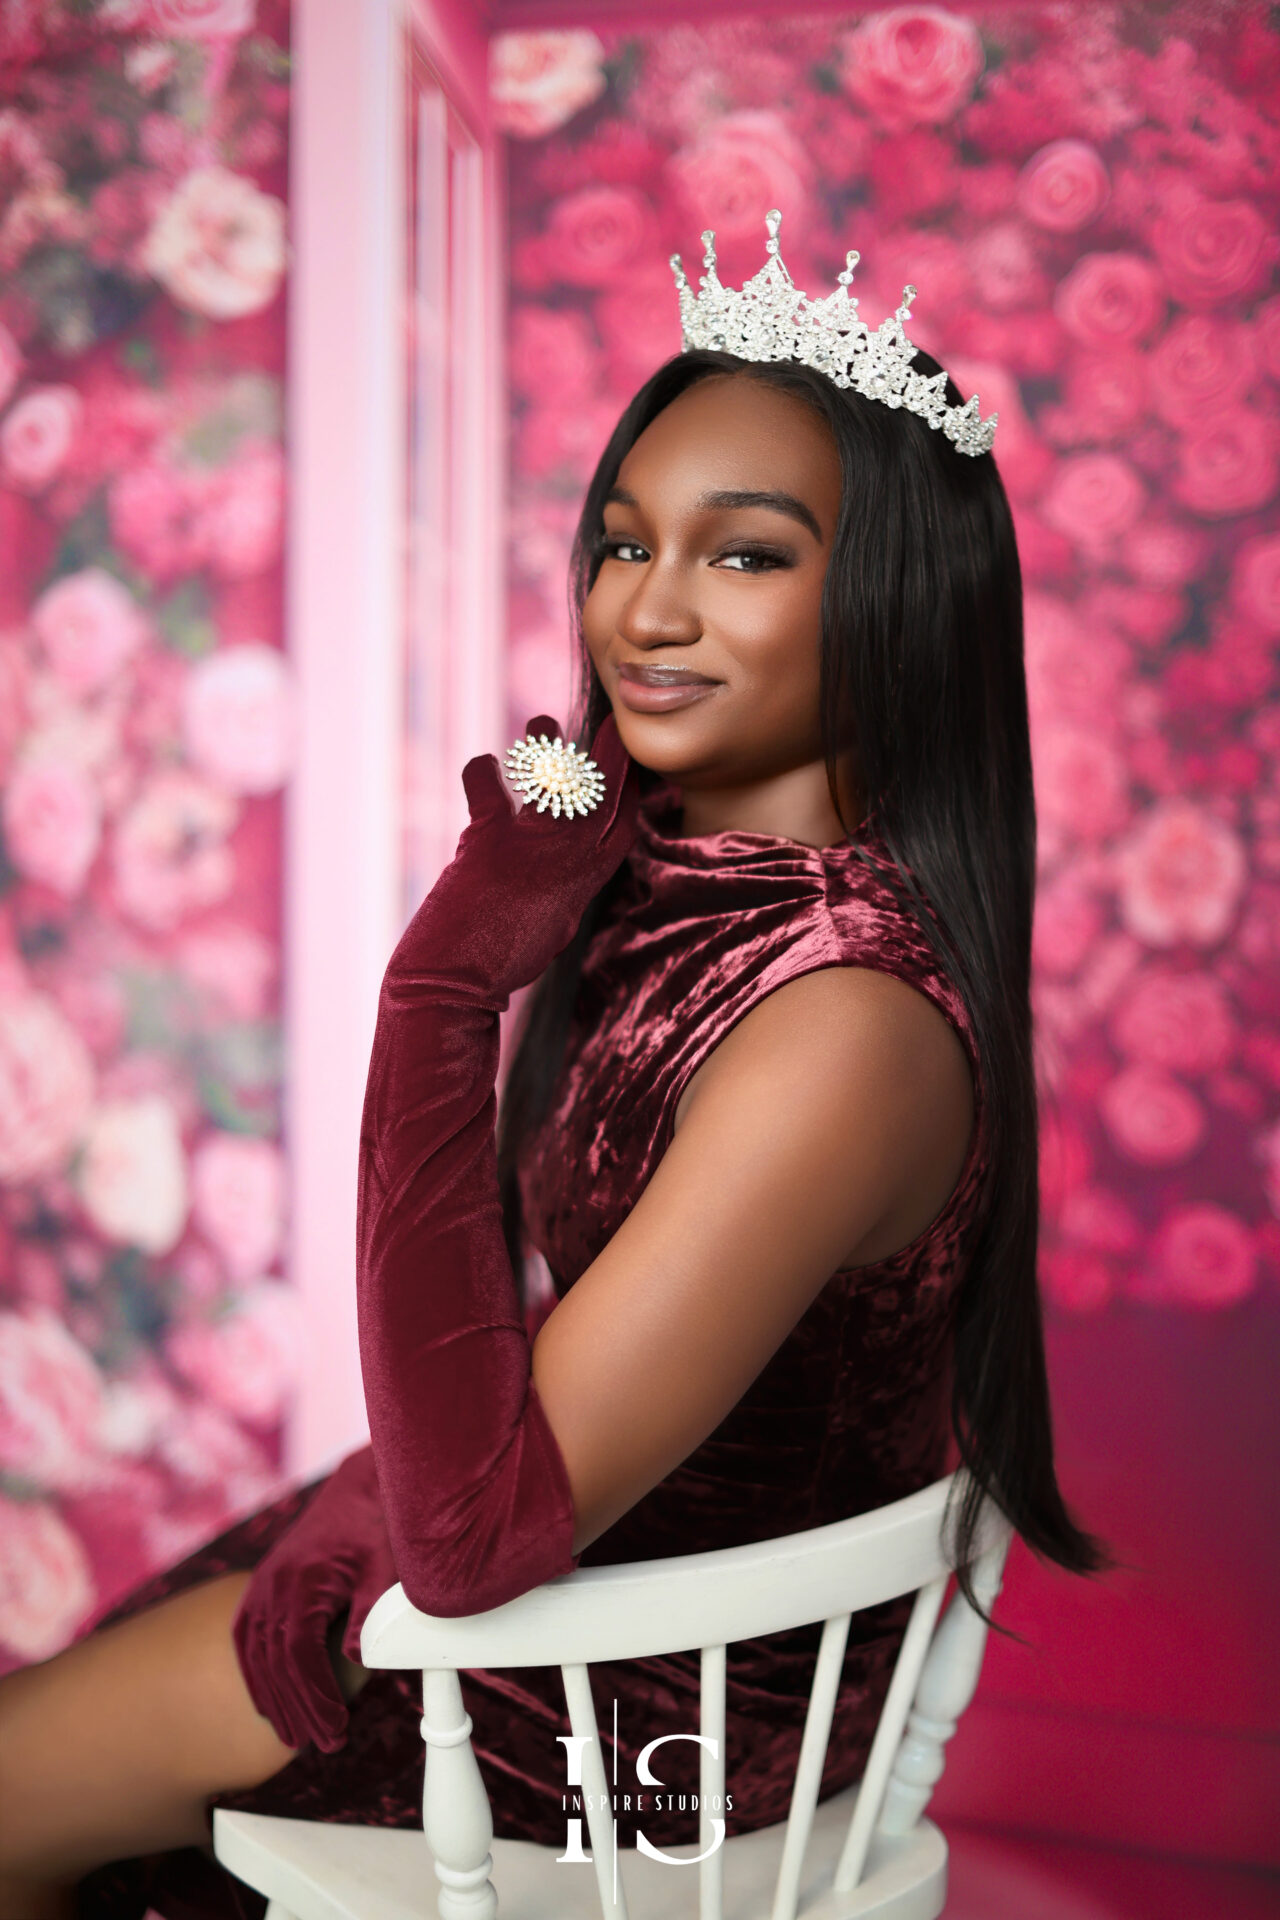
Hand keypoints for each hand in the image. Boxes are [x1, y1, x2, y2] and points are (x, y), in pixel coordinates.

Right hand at [232, 1445, 396, 1753]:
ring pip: (256, 1656)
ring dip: (274, 1700)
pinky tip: (269, 1702)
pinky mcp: (262, 1587)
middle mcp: (271, 1585)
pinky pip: (248, 1639)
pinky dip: (256, 1674)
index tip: (335, 1727)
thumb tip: (357, 1659)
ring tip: (296, 1737)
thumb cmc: (376, 1525)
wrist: (359, 1486)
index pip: (297, 1654)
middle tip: (322, 1745)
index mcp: (300, 1581)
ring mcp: (262, 1586)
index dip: (314, 1695)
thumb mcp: (385, 1565)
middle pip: (274, 1662)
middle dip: (297, 1709)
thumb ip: (371, 1611)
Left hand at [388, 709, 640, 1005]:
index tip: (635, 767)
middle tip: (613, 726)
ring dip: (547, 745)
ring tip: (543, 720)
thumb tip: (567, 863)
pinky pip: (487, 787)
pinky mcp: (487, 838)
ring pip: (552, 781)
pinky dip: (482, 771)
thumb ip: (563, 884)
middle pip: (600, 796)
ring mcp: (530, 845)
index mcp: (583, 883)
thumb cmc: (500, 961)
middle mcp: (565, 859)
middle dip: (611, 757)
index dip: (631, 794)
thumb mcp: (551, 923)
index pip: (622, 828)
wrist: (452, 983)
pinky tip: (482, 765)